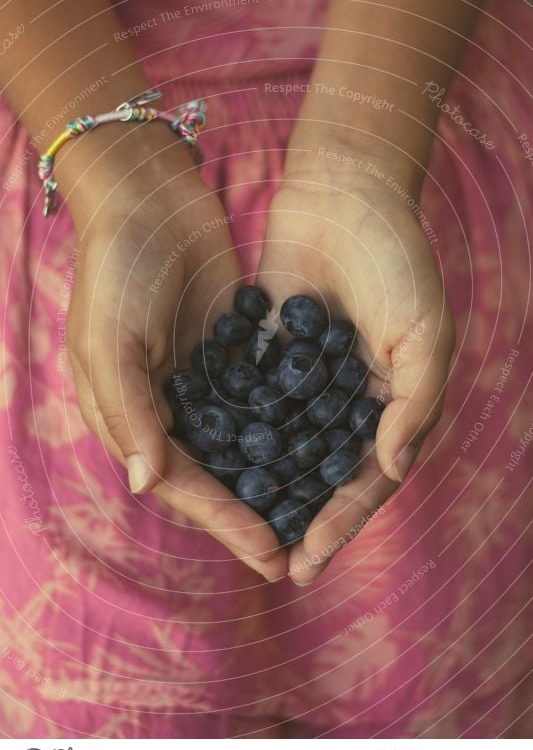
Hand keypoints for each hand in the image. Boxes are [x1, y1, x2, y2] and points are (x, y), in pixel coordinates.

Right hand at [61, 125, 287, 580]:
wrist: (150, 195)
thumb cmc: (119, 266)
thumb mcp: (112, 338)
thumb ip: (129, 409)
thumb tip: (145, 484)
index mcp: (129, 415)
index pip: (181, 482)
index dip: (224, 520)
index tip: (270, 553)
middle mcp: (166, 408)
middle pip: (214, 475)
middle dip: (253, 514)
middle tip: (299, 554)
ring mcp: (200, 381)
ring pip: (241, 446)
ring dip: (273, 481)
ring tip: (315, 514)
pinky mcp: (230, 353)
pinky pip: (259, 401)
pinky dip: (284, 428)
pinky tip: (320, 448)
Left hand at [258, 144, 454, 583]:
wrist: (344, 190)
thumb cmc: (396, 257)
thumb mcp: (425, 329)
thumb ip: (415, 401)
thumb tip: (393, 468)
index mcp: (394, 401)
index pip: (368, 477)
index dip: (341, 522)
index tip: (309, 561)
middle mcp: (350, 398)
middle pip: (323, 473)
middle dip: (301, 519)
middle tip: (272, 566)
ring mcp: (308, 378)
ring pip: (286, 447)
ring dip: (267, 489)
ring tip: (237, 530)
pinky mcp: (271, 353)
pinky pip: (255, 403)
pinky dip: (239, 435)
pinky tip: (211, 467)